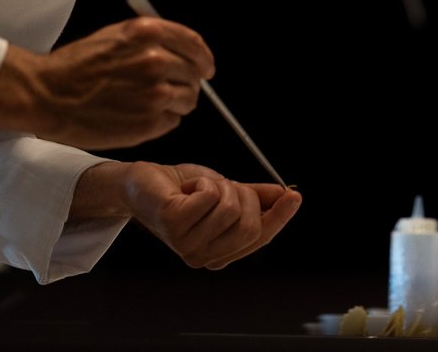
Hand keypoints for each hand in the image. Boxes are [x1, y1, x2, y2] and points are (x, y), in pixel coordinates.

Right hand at [0, 17, 215, 148]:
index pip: (195, 45)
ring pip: (188, 99)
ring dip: (176, 103)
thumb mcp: (116, 35)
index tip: (207, 68)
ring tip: (149, 104)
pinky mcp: (149, 122)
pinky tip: (139, 116)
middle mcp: (156, 60)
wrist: (46, 94)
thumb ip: (153, 40)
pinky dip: (162, 120)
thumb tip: (184, 51)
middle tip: (168, 90)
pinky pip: (173, 121)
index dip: (204, 58)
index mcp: (149, 34)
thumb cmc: (76, 66)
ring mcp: (155, 93)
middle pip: (194, 74)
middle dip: (186, 82)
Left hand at [76, 161, 301, 269]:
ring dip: (221, 185)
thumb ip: (257, 198)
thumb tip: (287, 195)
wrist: (143, 183)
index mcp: (220, 254)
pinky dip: (204, 180)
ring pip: (231, 207)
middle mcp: (203, 257)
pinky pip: (210, 195)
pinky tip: (187, 187)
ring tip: (202, 187)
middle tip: (225, 186)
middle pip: (250, 224)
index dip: (279, 217)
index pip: (260, 237)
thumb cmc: (185, 189)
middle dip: (245, 195)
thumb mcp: (227, 192)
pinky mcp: (174, 224)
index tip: (295, 195)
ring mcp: (187, 245)